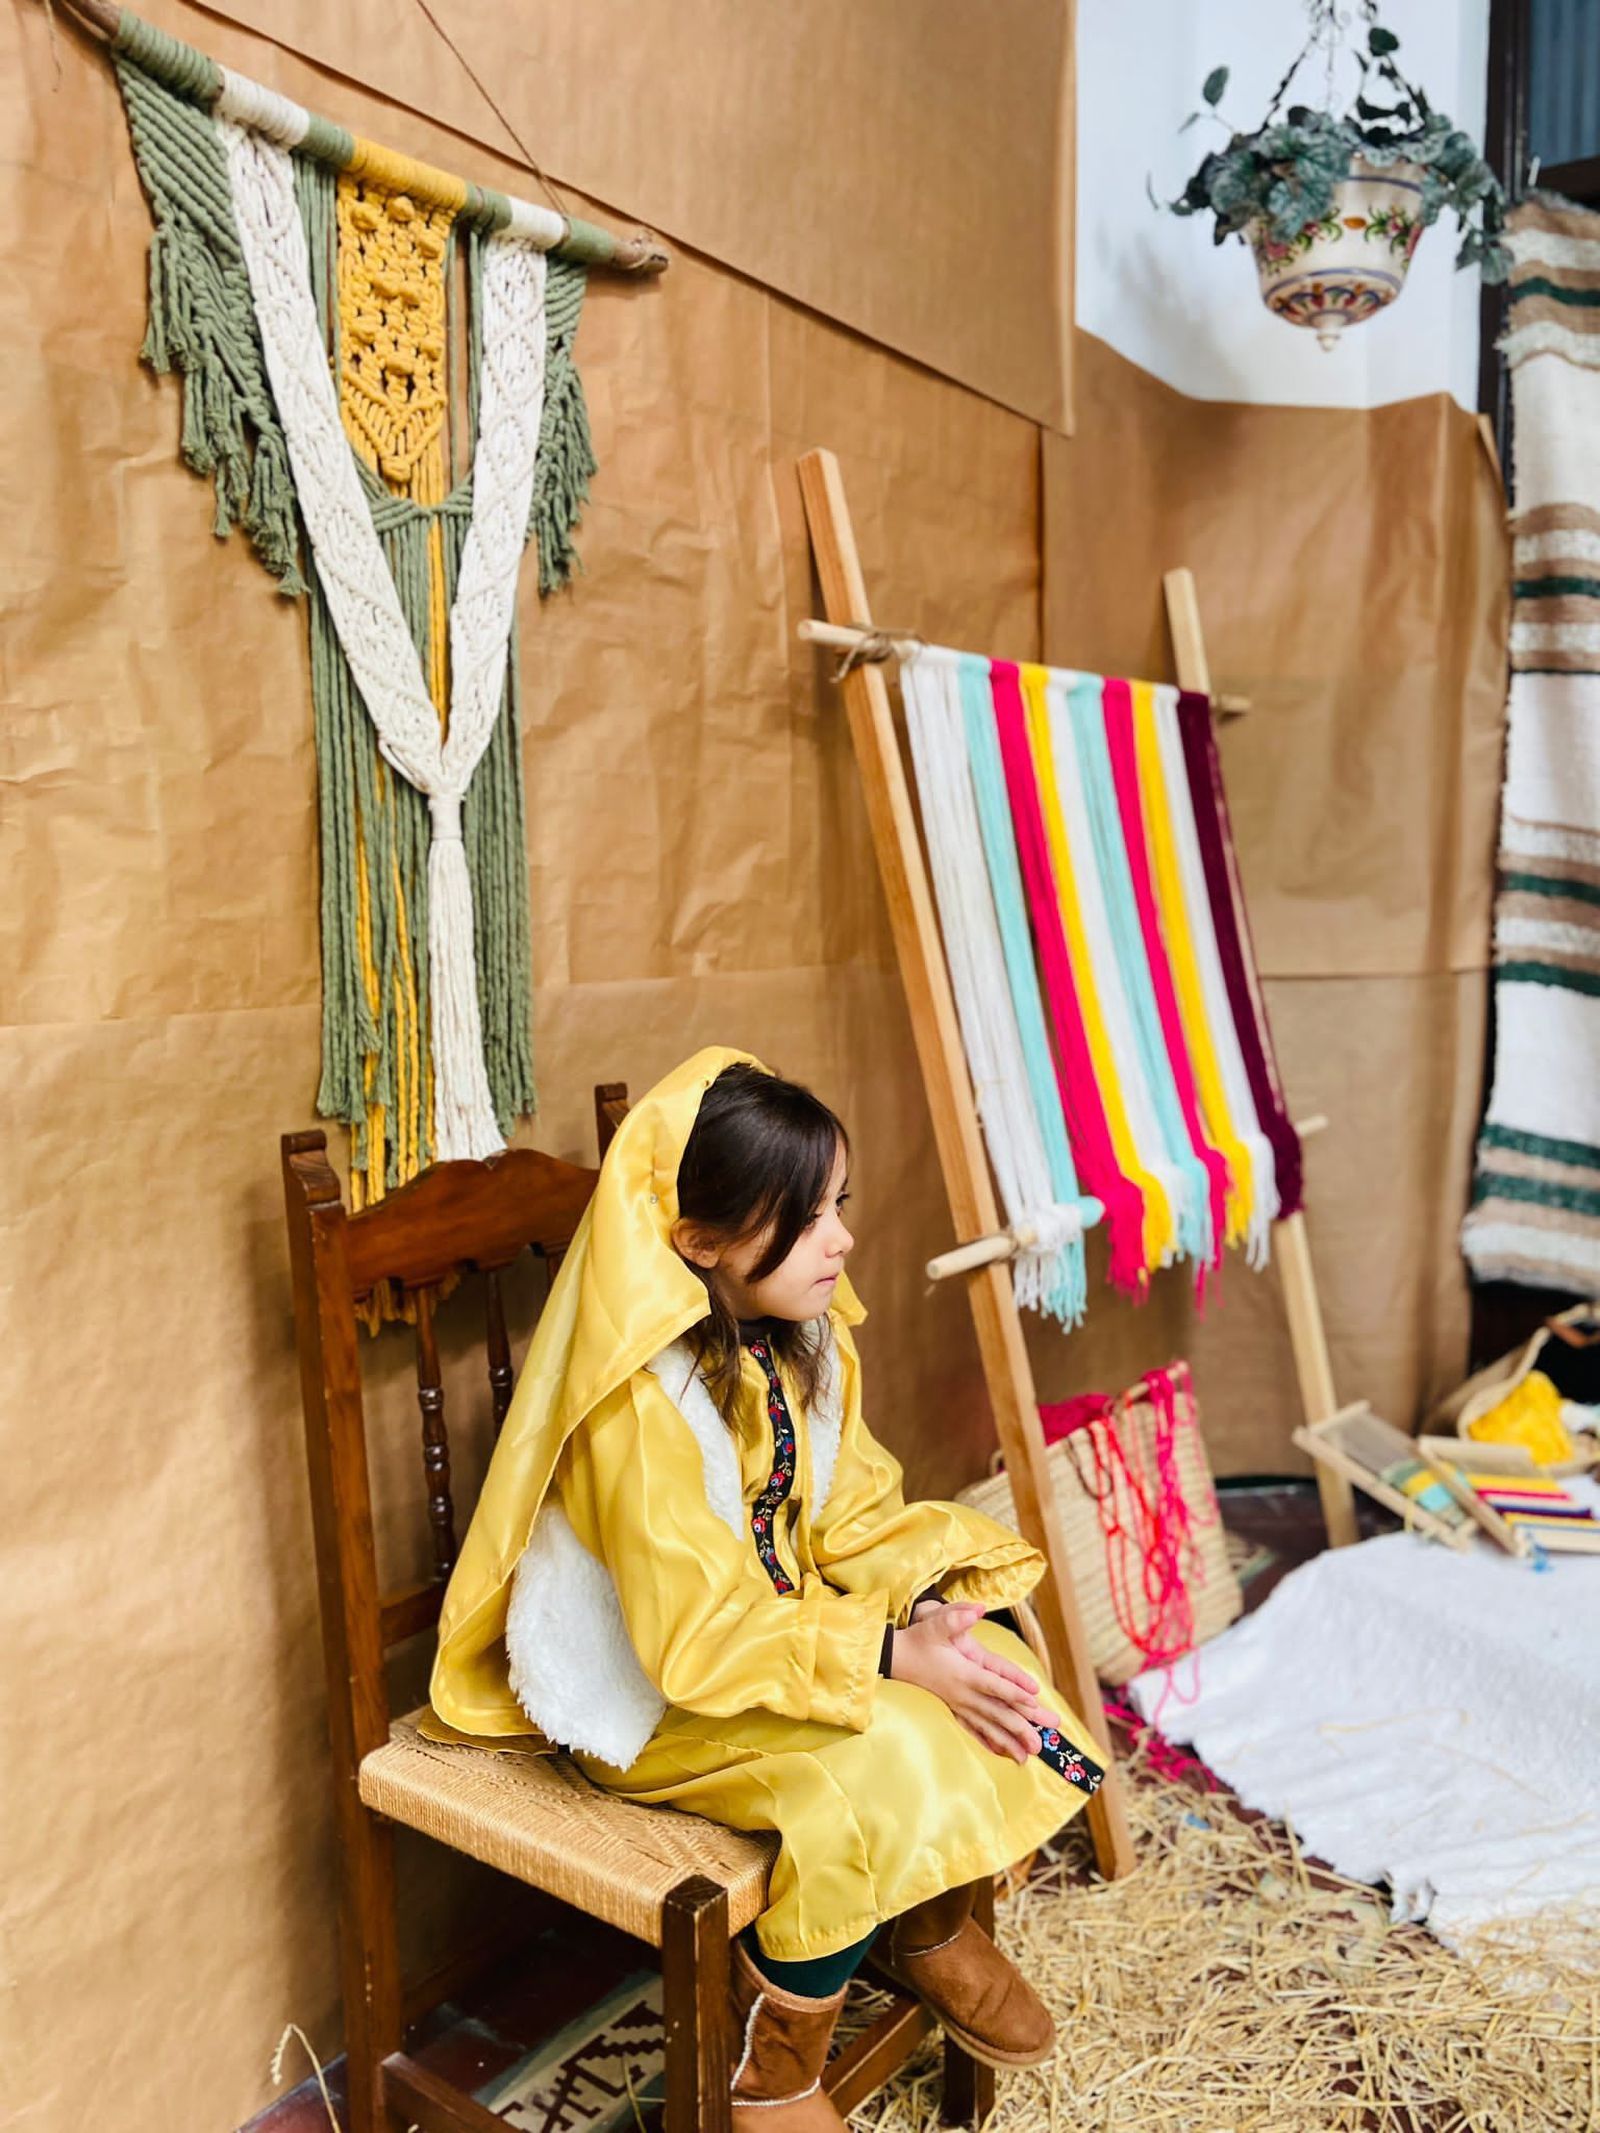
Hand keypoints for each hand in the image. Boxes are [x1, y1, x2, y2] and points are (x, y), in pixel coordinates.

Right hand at [889, 1601, 1053, 1761]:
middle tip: (1042, 1744)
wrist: (894, 1659)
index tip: (1035, 1702)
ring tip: (1028, 1758)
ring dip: (1009, 1741)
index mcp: (964, 1674)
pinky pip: (974, 1730)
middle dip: (1021, 1727)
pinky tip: (1001, 1753)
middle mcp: (963, 1694)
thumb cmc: (918, 1641)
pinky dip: (989, 1742)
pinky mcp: (952, 1709)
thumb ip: (955, 1617)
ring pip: (988, 1726)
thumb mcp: (935, 1625)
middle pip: (997, 1712)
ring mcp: (958, 1705)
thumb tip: (978, 1609)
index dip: (1015, 1692)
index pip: (995, 1685)